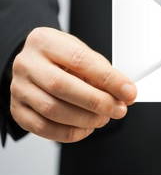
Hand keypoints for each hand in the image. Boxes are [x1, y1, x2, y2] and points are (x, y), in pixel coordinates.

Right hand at [10, 27, 136, 142]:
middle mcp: (27, 64)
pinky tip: (86, 127)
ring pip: (52, 110)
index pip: (79, 60)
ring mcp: (19, 88)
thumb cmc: (61, 57)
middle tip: (119, 109)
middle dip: (98, 102)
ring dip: (86, 119)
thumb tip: (124, 93)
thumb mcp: (81, 53)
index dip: (108, 79)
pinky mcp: (18, 110)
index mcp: (45, 42)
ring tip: (104, 117)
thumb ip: (101, 71)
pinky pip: (44, 128)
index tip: (128, 91)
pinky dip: (70, 132)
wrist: (35, 63)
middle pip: (62, 87)